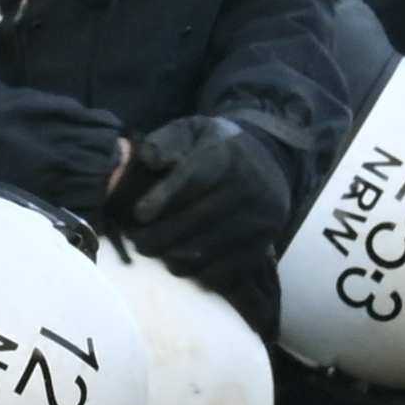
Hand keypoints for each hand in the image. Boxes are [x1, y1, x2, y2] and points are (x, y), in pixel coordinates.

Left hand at [108, 115, 298, 287]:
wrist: (268, 163)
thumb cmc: (216, 148)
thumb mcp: (191, 130)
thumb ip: (165, 141)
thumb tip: (149, 159)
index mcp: (227, 154)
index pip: (192, 180)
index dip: (162, 199)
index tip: (140, 214)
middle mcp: (249, 186)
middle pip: (195, 222)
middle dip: (158, 236)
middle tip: (137, 242)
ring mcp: (260, 219)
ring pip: (205, 252)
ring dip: (173, 258)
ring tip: (157, 253)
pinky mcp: (264, 245)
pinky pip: (225, 272)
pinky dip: (199, 273)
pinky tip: (184, 262)